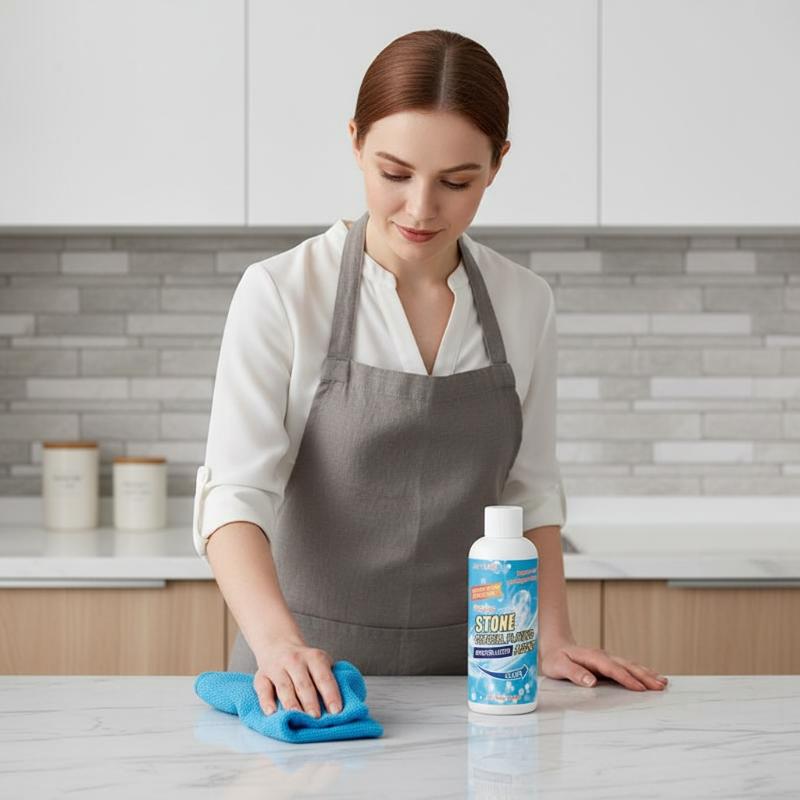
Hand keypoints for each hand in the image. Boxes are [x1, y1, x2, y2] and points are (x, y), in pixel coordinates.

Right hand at [254, 638, 343, 717]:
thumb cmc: (305, 663)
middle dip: (310, 702)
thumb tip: (340, 706)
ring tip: (296, 717)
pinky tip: (272, 712)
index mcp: (314, 658)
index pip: (324, 677)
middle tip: (316, 718)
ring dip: (291, 703)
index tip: (336, 711)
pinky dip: (267, 701)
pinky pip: (263, 689)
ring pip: (285, 687)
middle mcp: (295, 661)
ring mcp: (277, 668)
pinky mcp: (261, 676)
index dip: (330, 694)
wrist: (278, 645)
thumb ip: (327, 679)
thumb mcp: (319, 663)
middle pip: (304, 684)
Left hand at [540, 639, 668, 690]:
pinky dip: (641, 672)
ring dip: (646, 673)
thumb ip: (574, 673)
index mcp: (592, 657)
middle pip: (626, 666)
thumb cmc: (556, 659)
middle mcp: (603, 656)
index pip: (612, 669)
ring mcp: (607, 659)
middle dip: (644, 676)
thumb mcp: (558, 666)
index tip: (641, 688)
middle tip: (661, 686)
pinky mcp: (609, 664)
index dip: (626, 678)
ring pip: (630, 666)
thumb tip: (591, 681)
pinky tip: (652, 677)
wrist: (555, 646)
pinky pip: (627, 668)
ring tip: (663, 682)